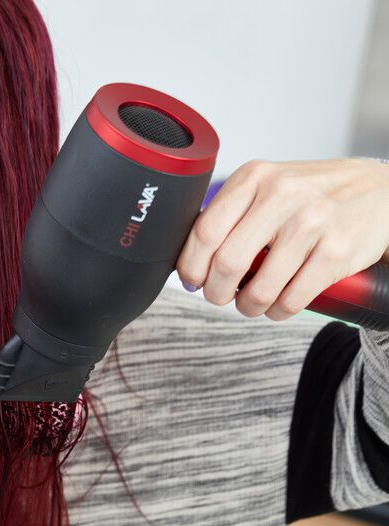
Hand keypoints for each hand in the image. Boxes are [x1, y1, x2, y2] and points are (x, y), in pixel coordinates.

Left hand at [176, 158, 388, 320]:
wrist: (380, 190)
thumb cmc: (312, 194)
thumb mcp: (267, 185)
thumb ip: (231, 212)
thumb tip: (192, 257)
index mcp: (254, 178)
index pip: (205, 231)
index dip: (191, 265)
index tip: (191, 280)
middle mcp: (281, 196)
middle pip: (226, 263)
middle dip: (215, 292)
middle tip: (218, 296)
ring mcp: (311, 223)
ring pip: (259, 289)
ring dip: (248, 307)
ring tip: (250, 304)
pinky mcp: (336, 252)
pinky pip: (292, 299)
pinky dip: (278, 312)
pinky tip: (277, 306)